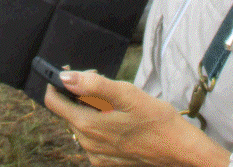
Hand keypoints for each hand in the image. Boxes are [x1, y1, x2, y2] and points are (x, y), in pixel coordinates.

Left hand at [43, 69, 230, 166]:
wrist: (179, 149)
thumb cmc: (156, 120)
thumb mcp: (126, 94)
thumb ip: (93, 85)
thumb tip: (66, 78)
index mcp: (87, 125)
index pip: (54, 102)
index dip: (58, 83)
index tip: (71, 74)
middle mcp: (87, 143)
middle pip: (70, 111)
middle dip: (81, 95)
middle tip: (105, 84)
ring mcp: (96, 155)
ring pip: (83, 124)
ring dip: (92, 110)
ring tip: (117, 104)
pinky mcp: (107, 162)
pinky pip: (94, 139)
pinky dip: (102, 126)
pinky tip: (121, 121)